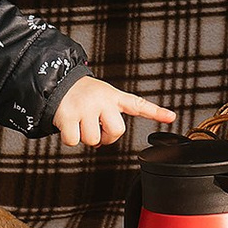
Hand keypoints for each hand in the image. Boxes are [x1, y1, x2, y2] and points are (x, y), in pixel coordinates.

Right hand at [53, 76, 179, 150]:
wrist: (57, 83)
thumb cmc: (83, 94)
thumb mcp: (103, 97)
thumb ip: (109, 118)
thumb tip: (102, 144)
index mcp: (113, 97)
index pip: (138, 104)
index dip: (156, 112)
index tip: (171, 117)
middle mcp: (101, 100)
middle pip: (116, 132)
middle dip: (106, 137)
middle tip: (97, 130)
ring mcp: (85, 107)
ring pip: (93, 140)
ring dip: (85, 137)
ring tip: (81, 122)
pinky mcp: (68, 115)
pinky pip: (74, 141)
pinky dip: (70, 138)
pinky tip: (69, 124)